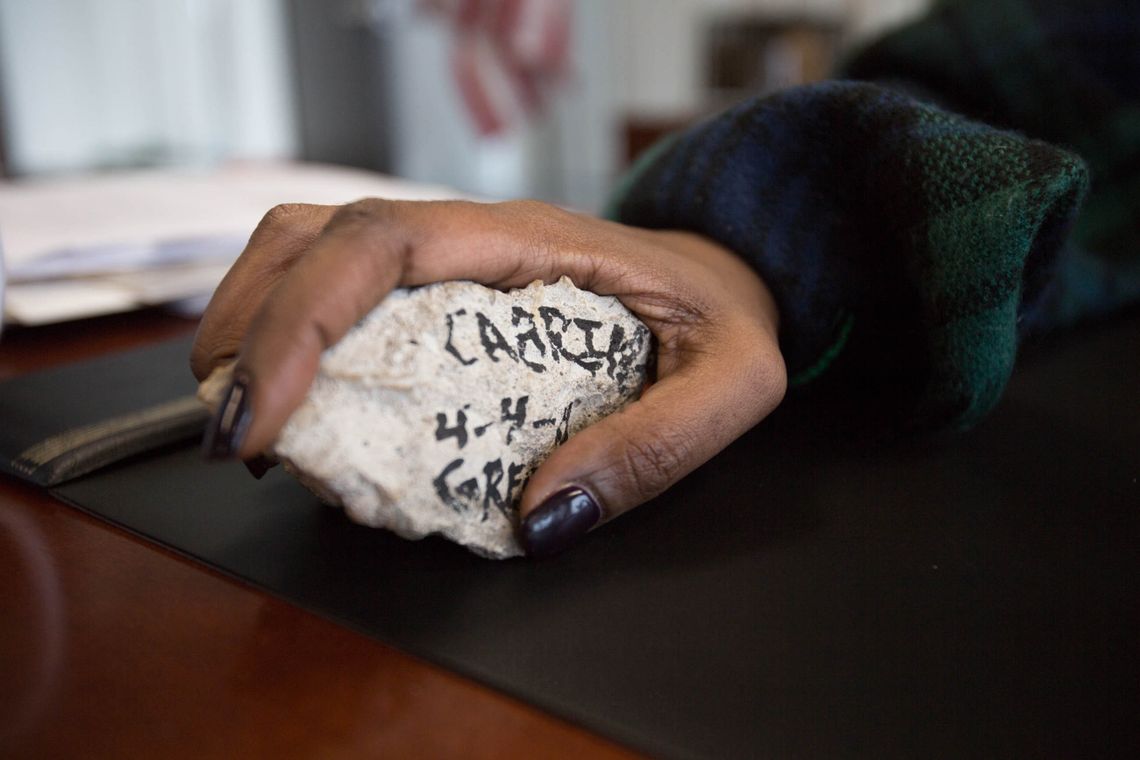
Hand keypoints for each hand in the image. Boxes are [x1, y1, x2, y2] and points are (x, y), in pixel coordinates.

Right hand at [191, 199, 785, 555]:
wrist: (730, 278)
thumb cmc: (727, 319)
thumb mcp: (732, 384)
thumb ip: (654, 448)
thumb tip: (540, 518)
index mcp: (530, 243)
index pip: (379, 244)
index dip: (299, 322)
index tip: (263, 417)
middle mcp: (473, 240)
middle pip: (316, 237)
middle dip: (248, 329)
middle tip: (234, 435)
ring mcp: (450, 261)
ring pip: (311, 252)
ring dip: (255, 328)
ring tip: (246, 423)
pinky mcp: (441, 293)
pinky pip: (343, 296)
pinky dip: (294, 344)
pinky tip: (295, 412)